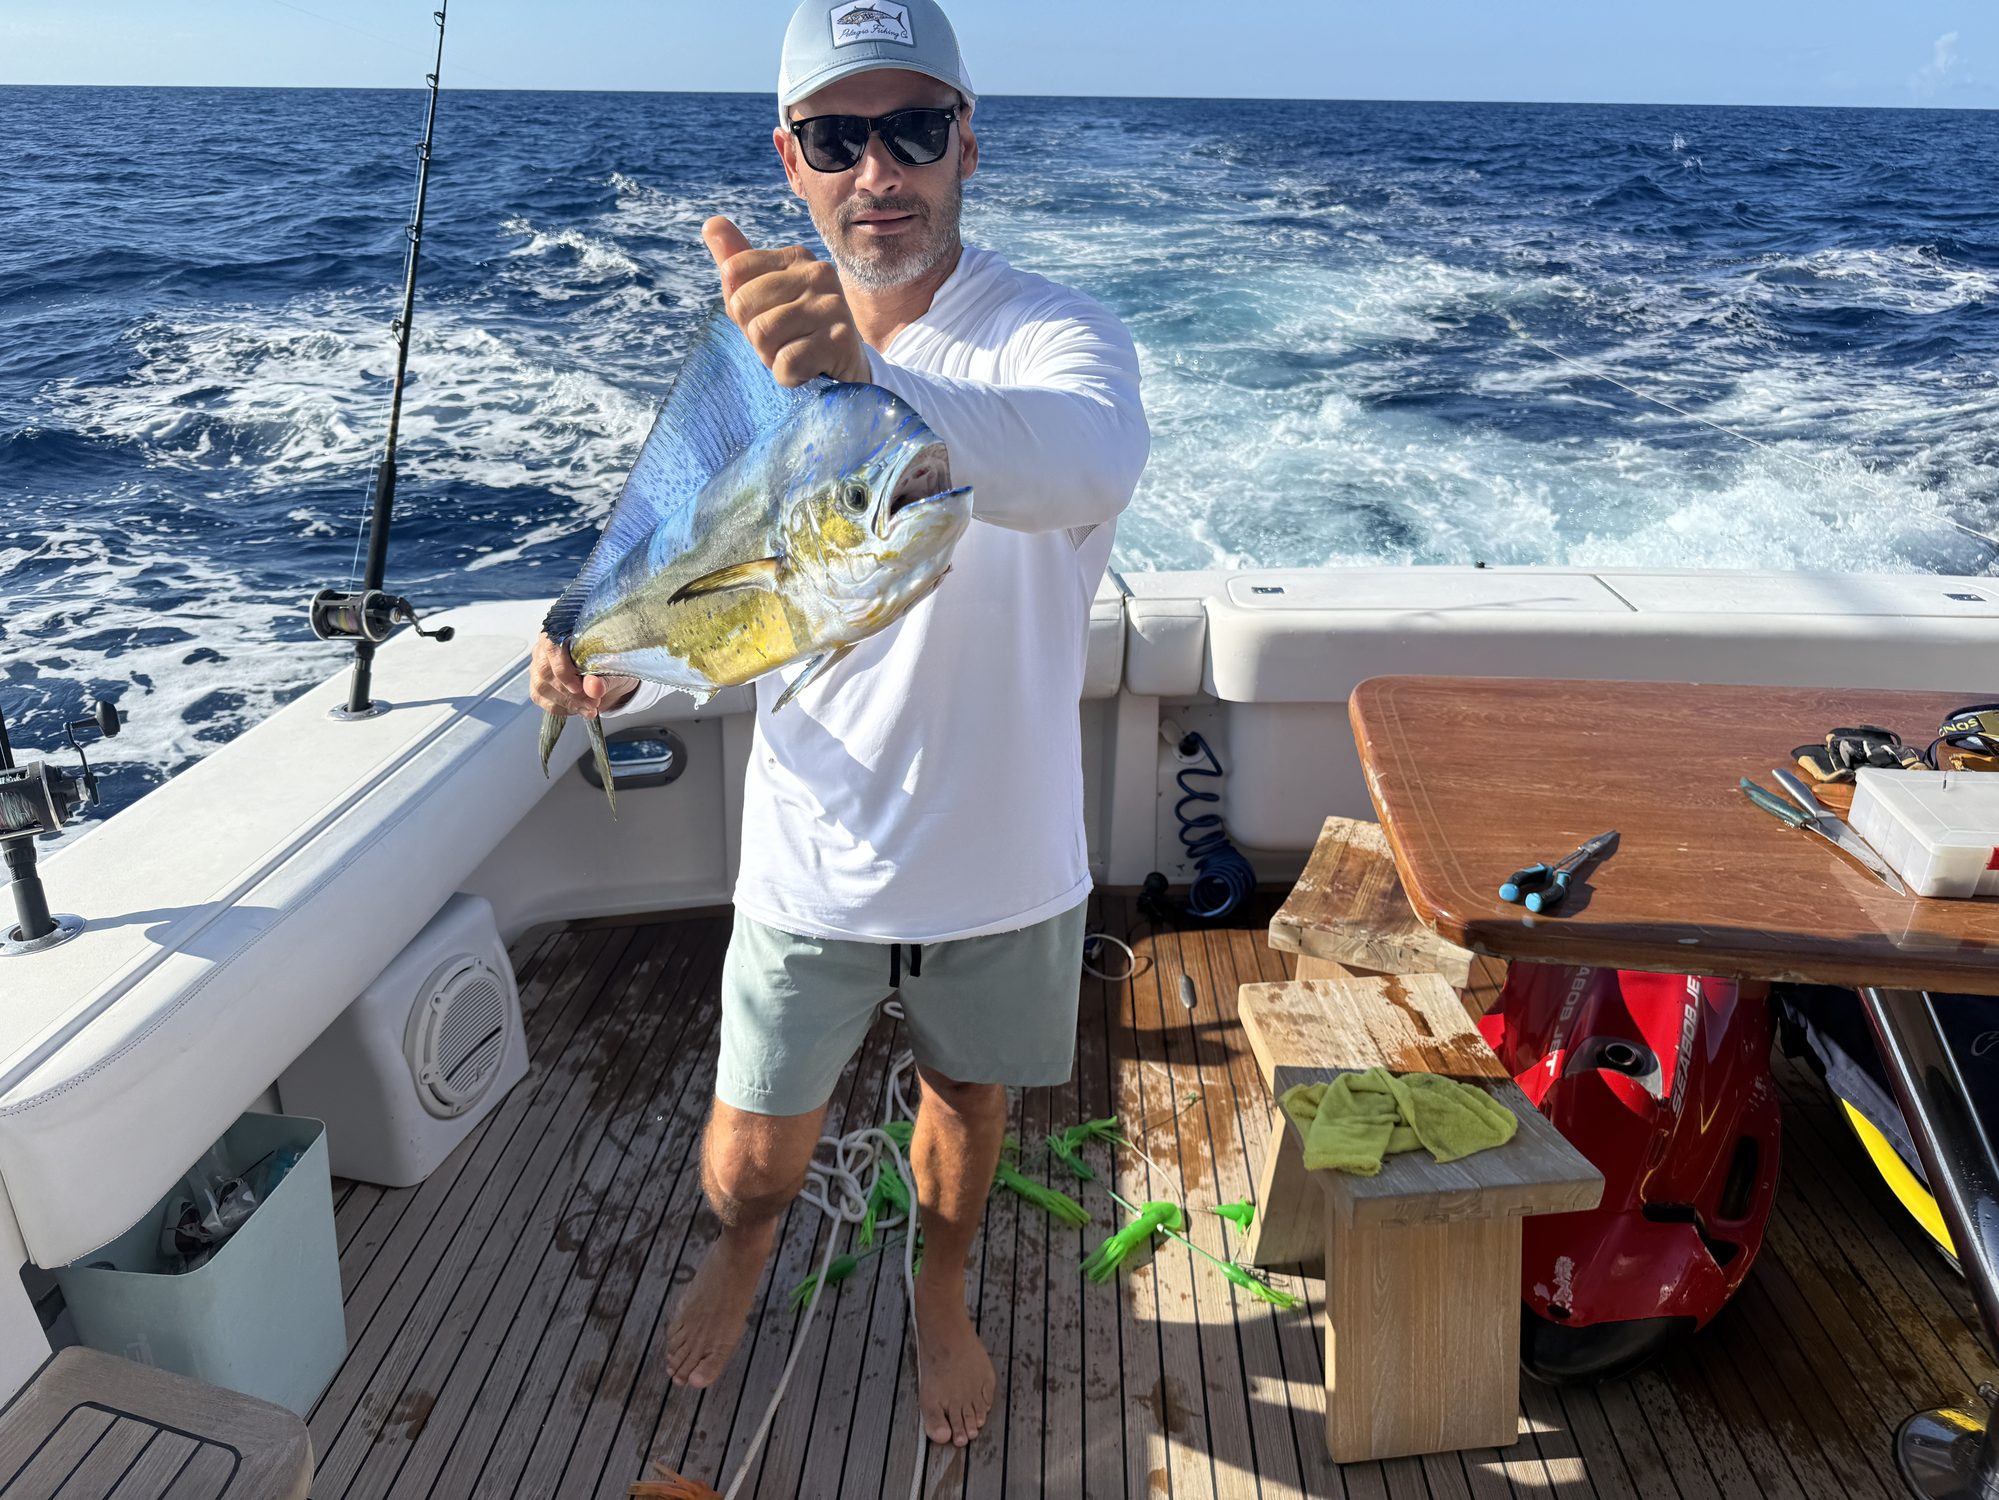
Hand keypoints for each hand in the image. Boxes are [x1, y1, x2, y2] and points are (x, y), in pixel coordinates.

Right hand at [529, 632, 634, 718]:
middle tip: (592, 701)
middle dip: (569, 692)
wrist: (612, 680)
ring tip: (590, 707)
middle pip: (544, 671)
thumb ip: (602, 678)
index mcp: (563, 632)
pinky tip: (579, 710)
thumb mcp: (613, 669)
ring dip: (567, 702)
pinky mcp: (539, 685)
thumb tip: (593, 687)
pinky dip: (561, 708)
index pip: (552, 646)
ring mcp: (539, 666)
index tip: (578, 687)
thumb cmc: (611, 665)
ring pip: (541, 687)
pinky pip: (541, 699)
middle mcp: (546, 648)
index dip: (562, 668)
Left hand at [703, 215, 870, 386]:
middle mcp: (818, 274)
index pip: (733, 271)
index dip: (740, 306)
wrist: (846, 369)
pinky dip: (788, 376)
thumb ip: (738, 262)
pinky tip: (807, 370)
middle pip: (742, 303)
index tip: (768, 316)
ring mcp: (832, 306)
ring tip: (796, 354)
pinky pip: (786, 362)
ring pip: (762, 334)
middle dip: (753, 334)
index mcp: (796, 257)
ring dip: (770, 356)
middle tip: (782, 340)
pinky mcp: (839, 341)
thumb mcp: (765, 296)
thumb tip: (711, 223)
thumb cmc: (797, 331)